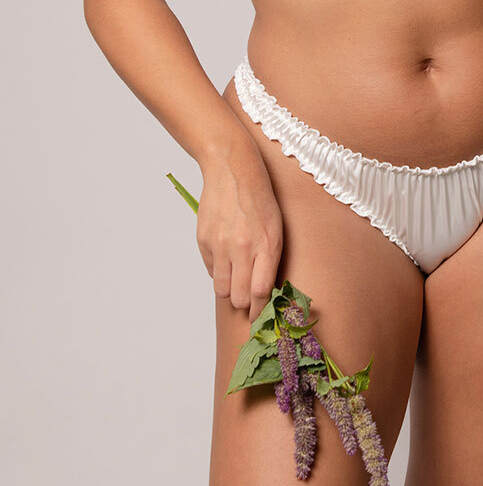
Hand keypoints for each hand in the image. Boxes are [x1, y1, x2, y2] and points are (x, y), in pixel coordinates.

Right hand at [196, 141, 283, 323]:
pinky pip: (210, 270)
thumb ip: (270, 260)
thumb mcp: (275, 228)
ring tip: (236, 279)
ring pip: (221, 289)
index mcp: (267, 244)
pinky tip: (225, 254)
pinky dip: (217, 270)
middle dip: (244, 304)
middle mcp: (243, 247)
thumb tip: (262, 292)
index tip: (260, 315)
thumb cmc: (260, 199)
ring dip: (229, 290)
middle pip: (240, 297)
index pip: (262, 292)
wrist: (233, 170)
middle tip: (247, 300)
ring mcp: (220, 244)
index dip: (260, 309)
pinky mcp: (204, 240)